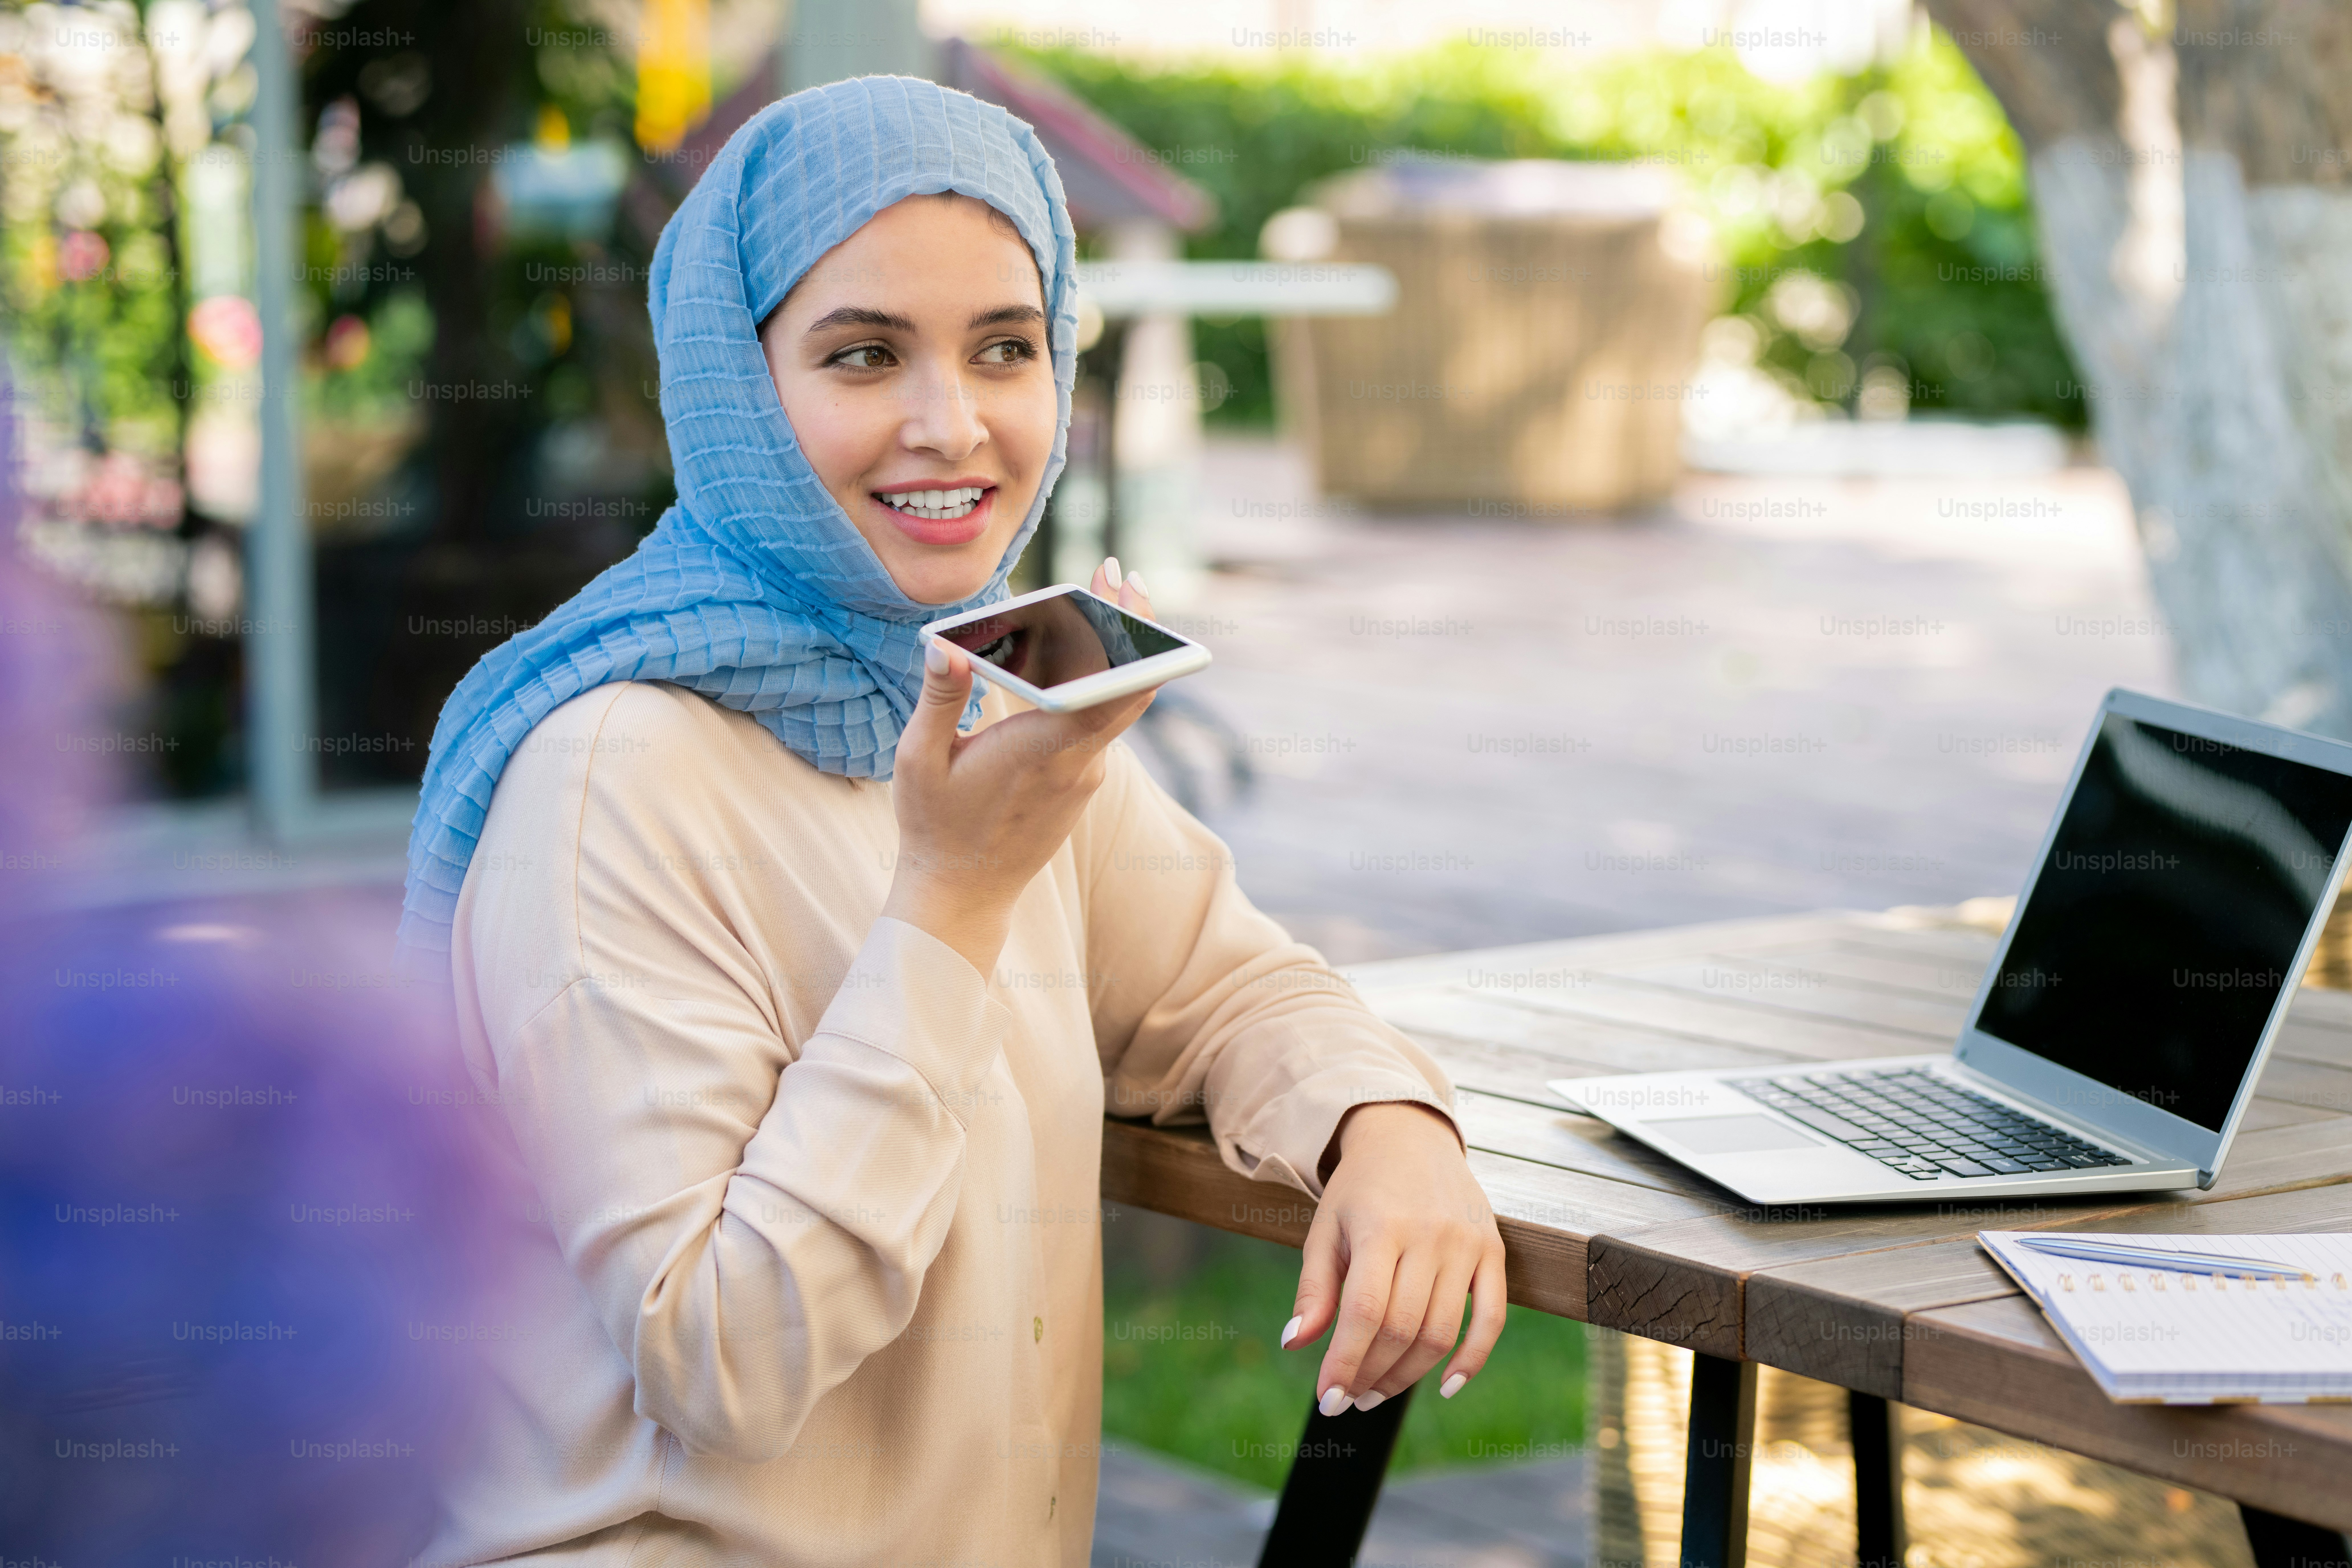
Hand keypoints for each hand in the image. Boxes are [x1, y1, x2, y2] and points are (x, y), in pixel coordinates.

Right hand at [882, 559, 1156, 974]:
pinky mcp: (1081, 783)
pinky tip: (1072, 655)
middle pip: (1128, 686)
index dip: (1129, 634)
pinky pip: (1098, 725)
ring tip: (1099, 599)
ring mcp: (1085, 776)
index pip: (1110, 689)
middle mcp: (1077, 764)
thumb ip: (940, 699)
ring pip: (1115, 704)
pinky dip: (1095, 685)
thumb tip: (944, 642)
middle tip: (1116, 575)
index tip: (1121, 586)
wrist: (962, 895)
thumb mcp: (919, 760)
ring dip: (1112, 652)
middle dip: (1130, 624)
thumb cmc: (934, 827)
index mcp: (1041, 751)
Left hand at [1282, 1102, 1505, 1412]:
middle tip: (1350, 1398)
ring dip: (1409, 1375)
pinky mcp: (1493, 1250)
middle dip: (1372, 1375)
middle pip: (1403, 1328)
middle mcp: (1430, 1235)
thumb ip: (1314, 1288)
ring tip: (1378, 1391)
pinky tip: (1447, 1386)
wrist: (1409, 1136)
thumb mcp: (1325, 1229)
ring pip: (1442, 1332)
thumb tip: (1294, 1345)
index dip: (1345, 1362)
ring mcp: (1467, 1243)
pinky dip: (1473, 1359)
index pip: (1364, 1312)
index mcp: (1381, 1227)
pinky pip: (1492, 1318)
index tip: (1327, 1400)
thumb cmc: (1359, 1190)